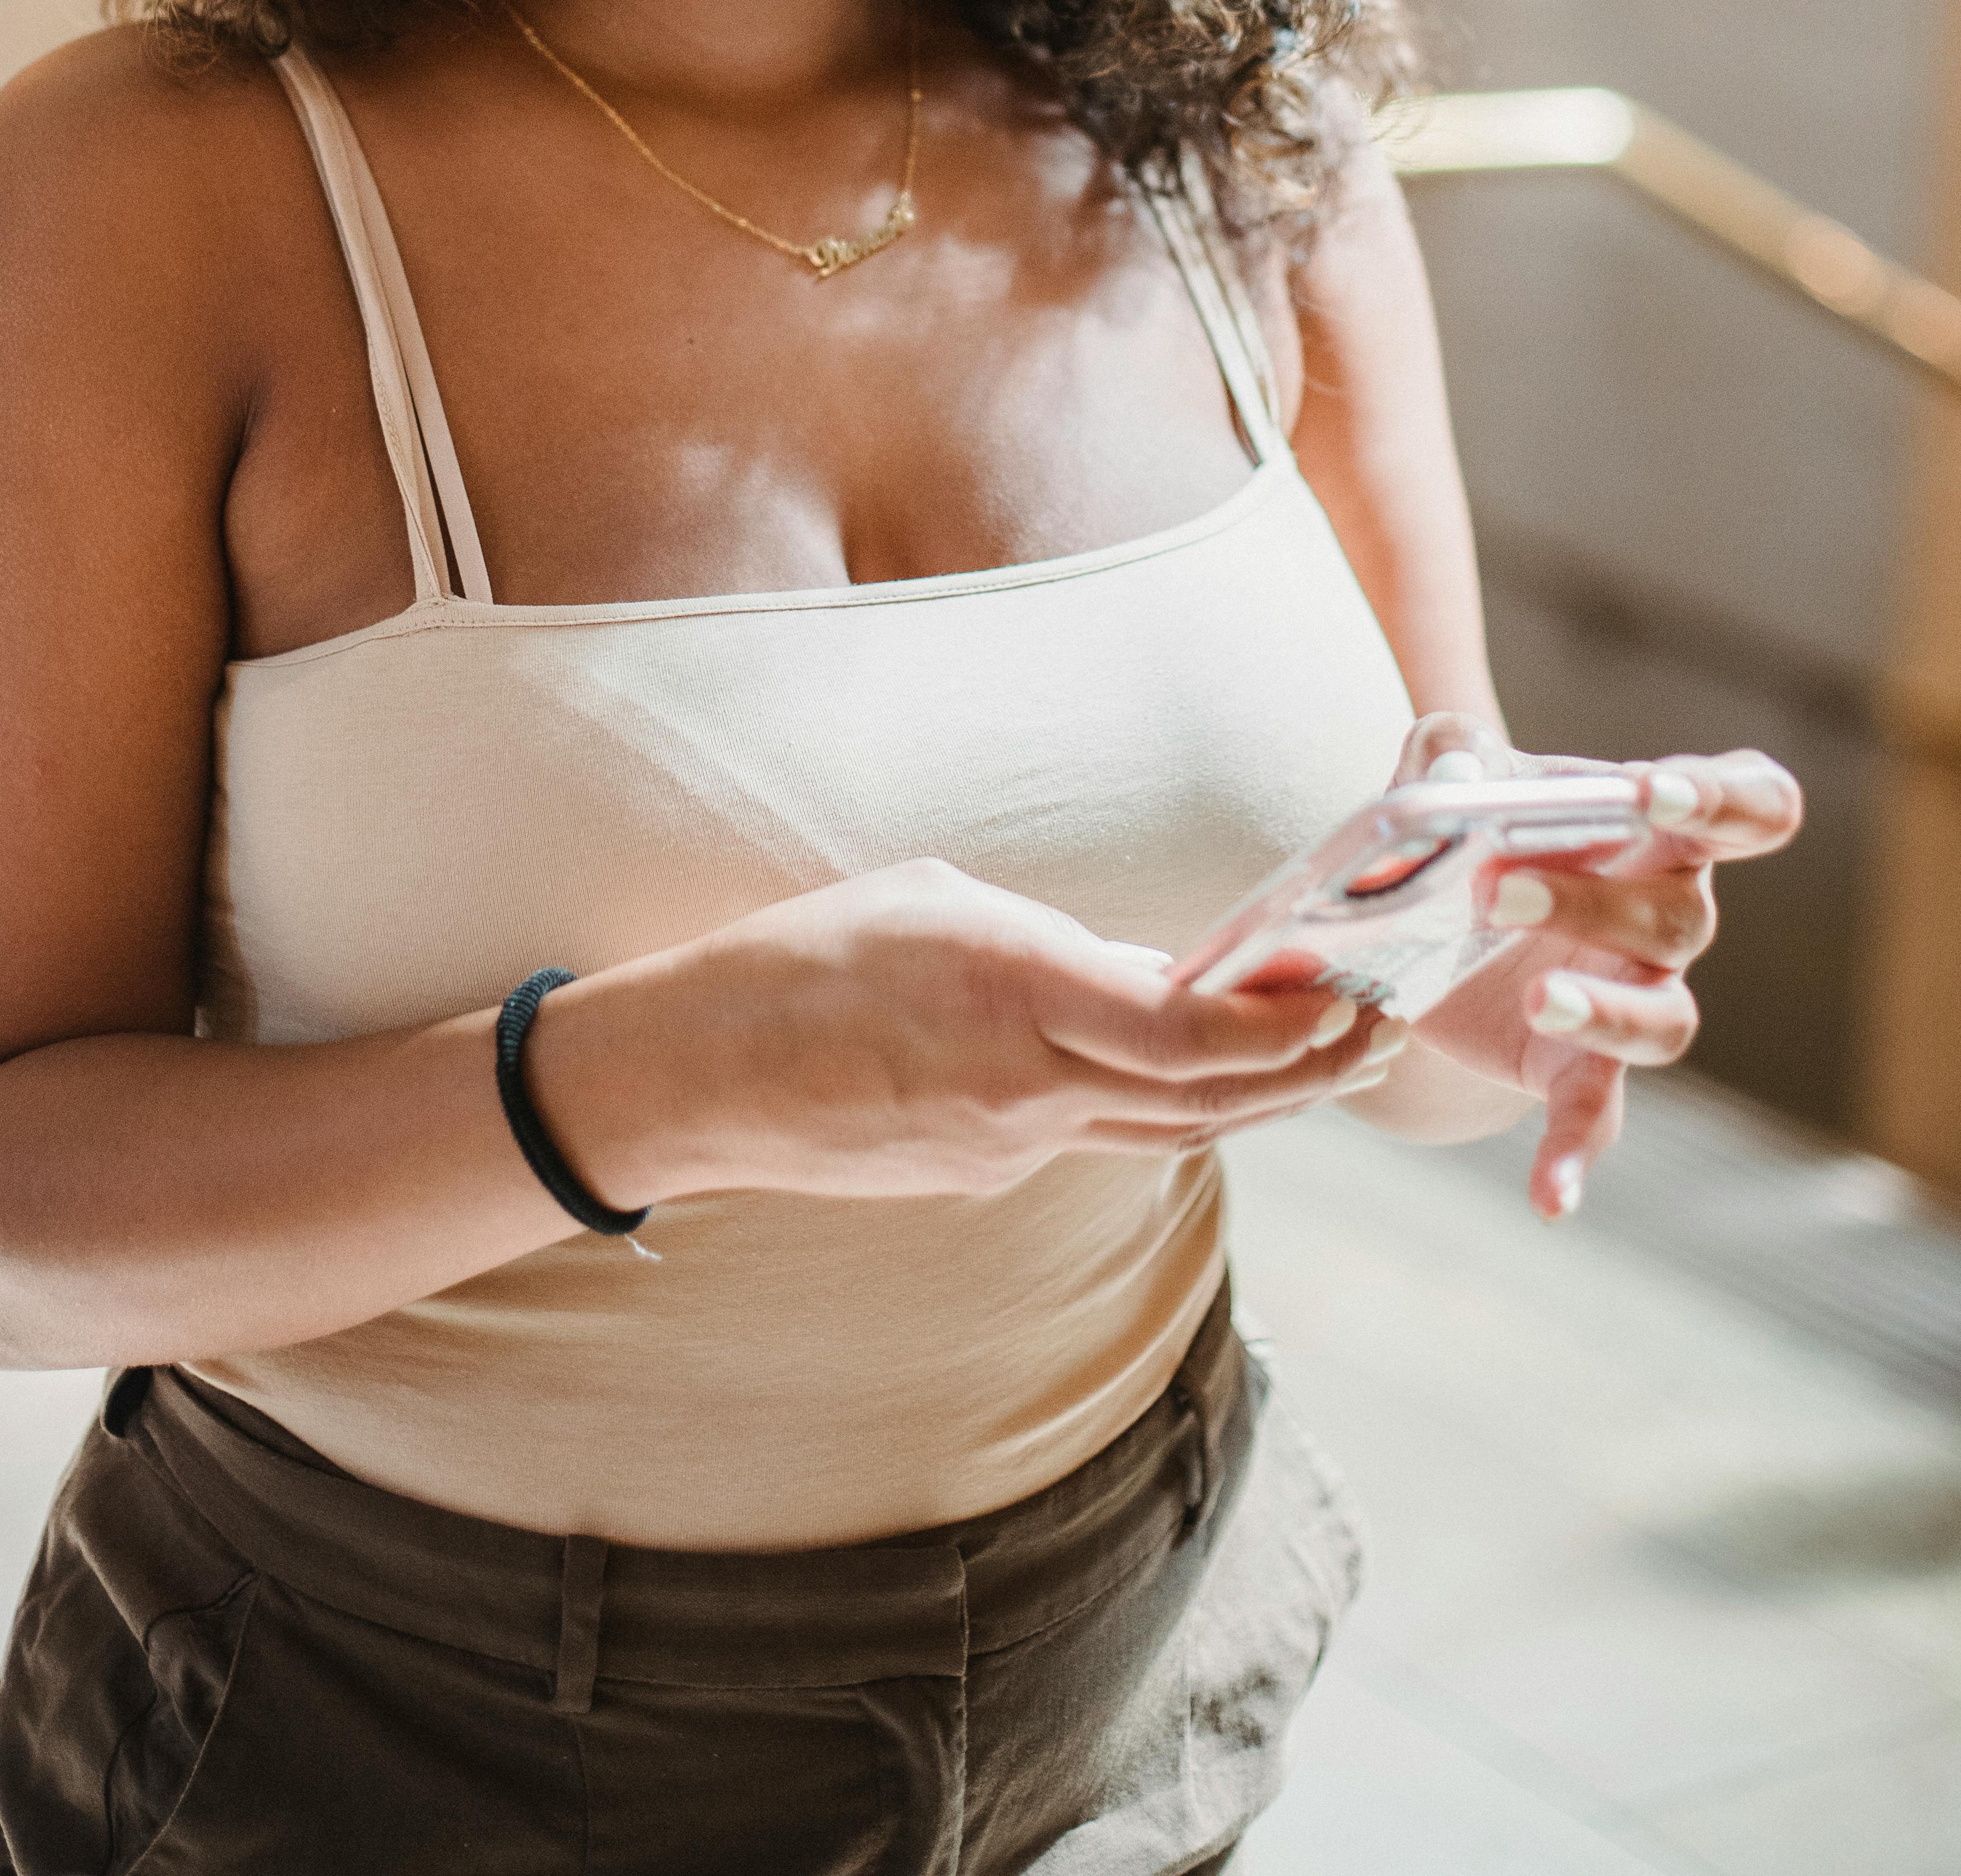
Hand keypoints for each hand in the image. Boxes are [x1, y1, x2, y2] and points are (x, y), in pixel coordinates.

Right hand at [533, 857, 1404, 1209]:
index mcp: (1011, 996)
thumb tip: (1143, 970)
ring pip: (1168, 1130)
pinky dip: (1168, 1105)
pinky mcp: (983, 1177)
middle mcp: (1024, 1088)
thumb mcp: (933, 900)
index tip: (1348, 995)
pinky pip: (1099, 1139)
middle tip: (1381, 1026)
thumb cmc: (798, 961)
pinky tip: (1200, 1072)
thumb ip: (1051, 940)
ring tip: (1331, 1057)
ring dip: (1259, 1098)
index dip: (1282, 1025)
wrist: (696, 1076)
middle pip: (1204, 1097)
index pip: (1184, 1030)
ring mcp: (1006, 1149)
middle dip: (1308, 1067)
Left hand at [1395, 711, 1802, 1218]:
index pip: (1750, 805)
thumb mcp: (1451, 772)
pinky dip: (1575, 1156)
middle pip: (1679, 914)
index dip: (1724, 799)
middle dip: (1597, 902)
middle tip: (1497, 891)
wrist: (1432, 917)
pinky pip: (1596, 1116)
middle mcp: (1666, 917)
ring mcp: (1631, 997)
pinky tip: (1549, 1198)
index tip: (1658, 794)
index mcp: (1658, 828)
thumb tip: (1449, 764)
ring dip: (1605, 1012)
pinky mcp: (1578, 1068)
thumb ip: (1449, 749)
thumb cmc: (1475, 823)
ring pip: (1664, 1019)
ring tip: (1539, 1002)